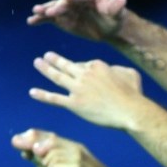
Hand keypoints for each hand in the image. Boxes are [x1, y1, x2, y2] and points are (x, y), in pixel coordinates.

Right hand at [28, 0, 127, 40]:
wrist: (107, 27)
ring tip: (37, 11)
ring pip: (55, 6)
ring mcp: (67, 6)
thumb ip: (117, 6)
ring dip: (46, 9)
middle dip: (59, 4)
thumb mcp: (118, 14)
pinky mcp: (62, 17)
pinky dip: (40, 18)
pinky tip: (31, 21)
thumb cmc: (114, 18)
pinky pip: (49, 17)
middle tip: (52, 11)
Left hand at [29, 53, 144, 128]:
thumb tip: (114, 71)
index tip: (79, 73)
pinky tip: (32, 92)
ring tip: (37, 62)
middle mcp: (84, 74)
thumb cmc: (134, 94)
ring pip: (57, 77)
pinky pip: (55, 98)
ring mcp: (77, 89)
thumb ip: (118, 69)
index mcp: (96, 65)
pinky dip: (43, 95)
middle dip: (54, 60)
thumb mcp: (129, 73)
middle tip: (46, 56)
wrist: (130, 110)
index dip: (79, 68)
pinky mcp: (75, 104)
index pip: (82, 64)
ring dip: (46, 69)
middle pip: (66, 65)